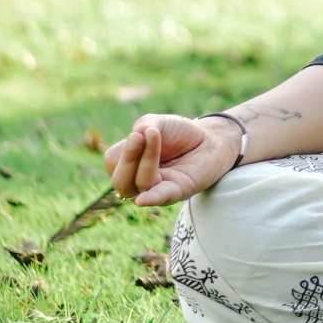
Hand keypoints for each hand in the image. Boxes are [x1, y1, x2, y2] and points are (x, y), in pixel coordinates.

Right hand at [105, 113, 237, 210]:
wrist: (209, 138)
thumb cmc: (179, 132)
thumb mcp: (157, 123)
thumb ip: (143, 126)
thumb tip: (136, 133)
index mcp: (130, 166)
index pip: (113, 162)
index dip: (124, 147)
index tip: (141, 131)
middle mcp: (140, 182)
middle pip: (121, 181)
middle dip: (128, 158)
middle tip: (139, 136)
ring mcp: (158, 189)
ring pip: (141, 184)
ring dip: (147, 158)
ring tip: (154, 135)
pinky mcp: (178, 191)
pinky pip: (161, 198)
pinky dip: (151, 198)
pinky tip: (143, 199)